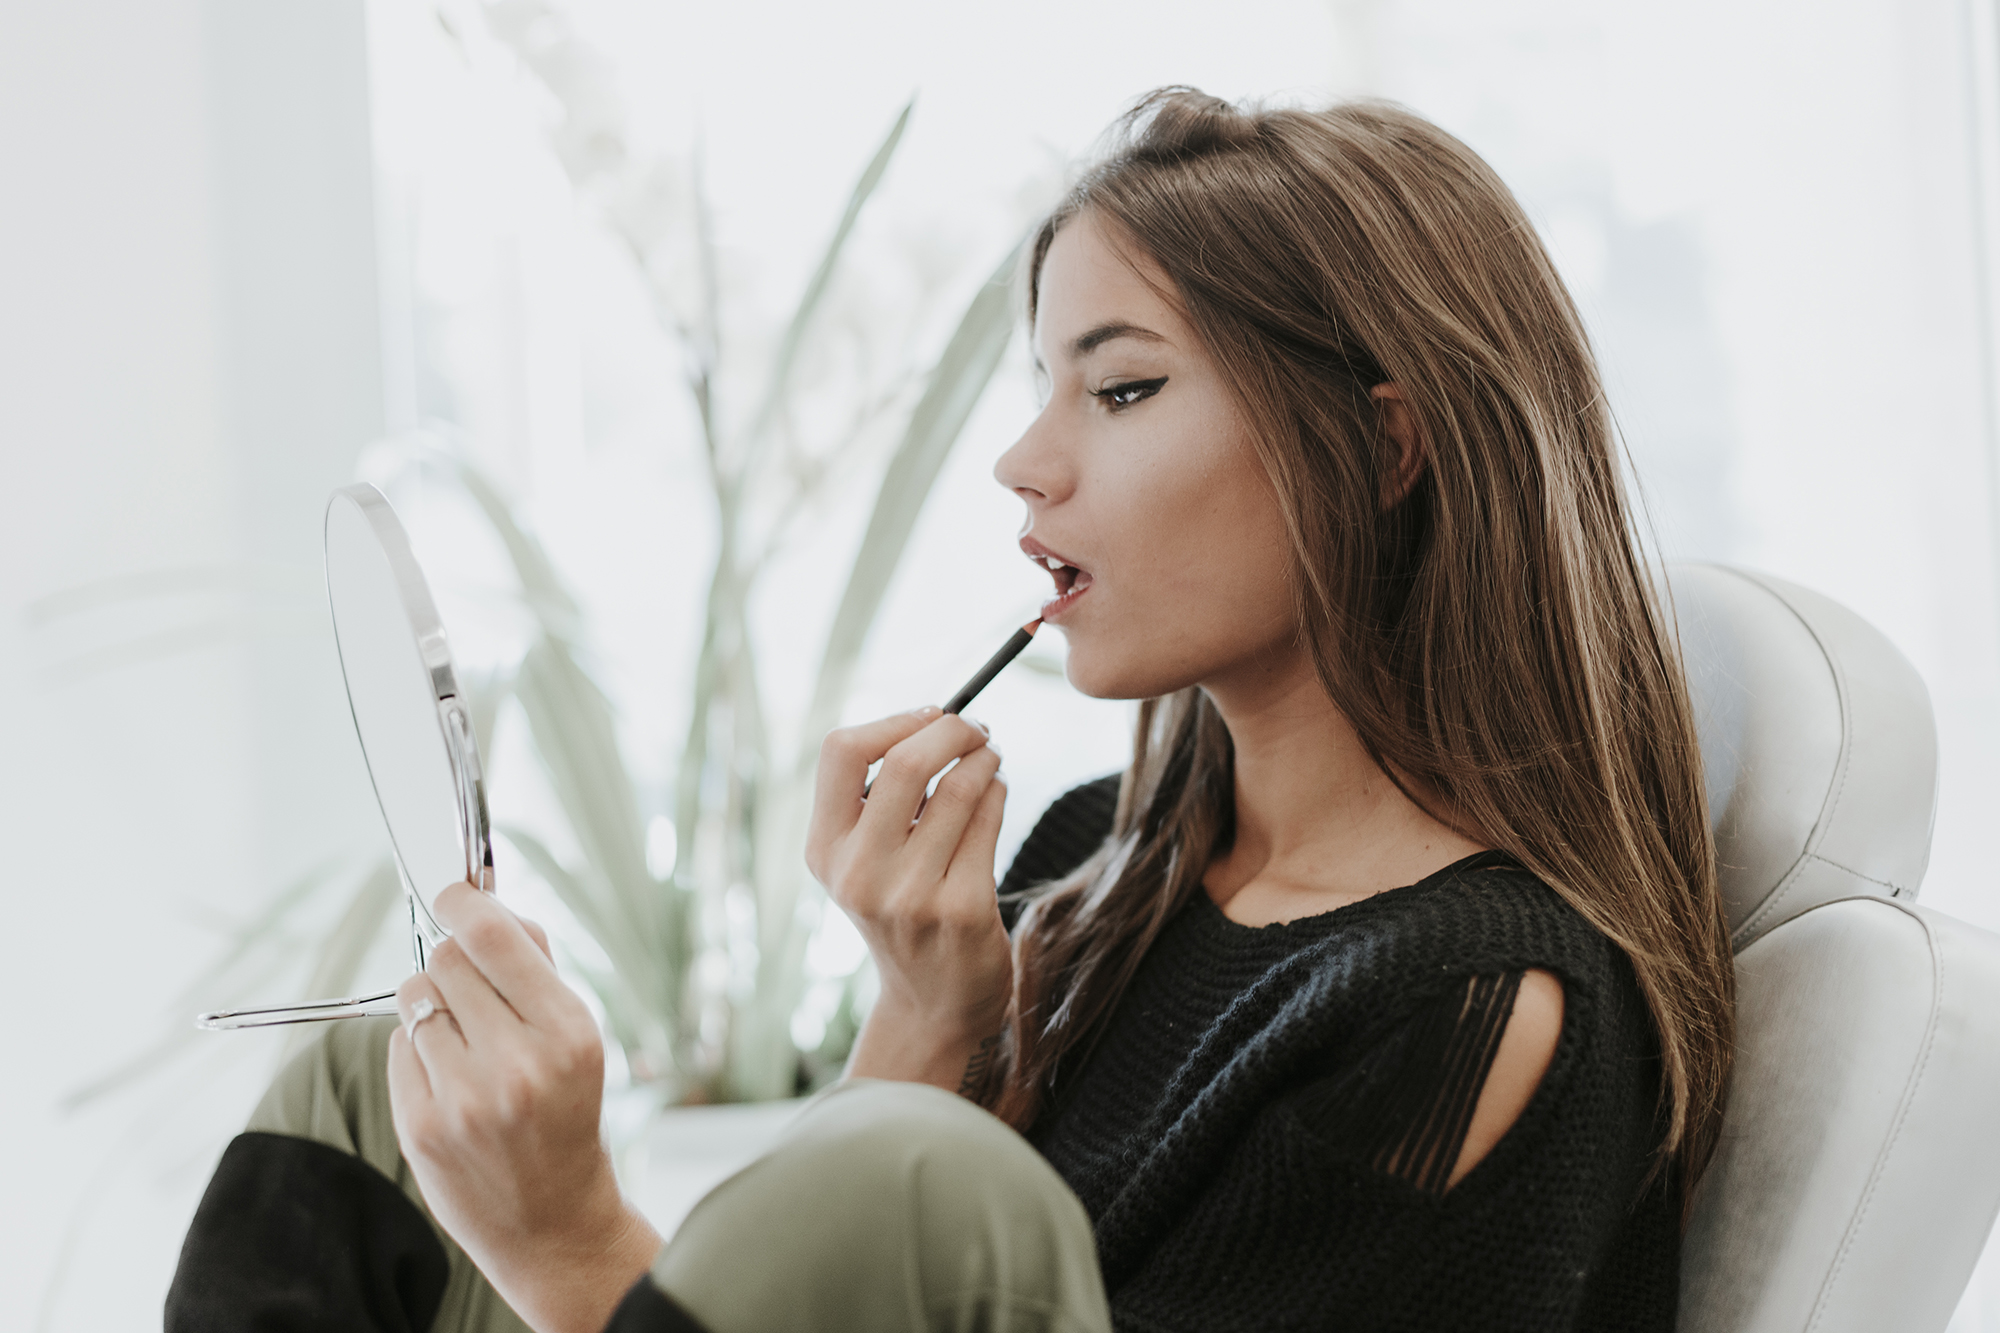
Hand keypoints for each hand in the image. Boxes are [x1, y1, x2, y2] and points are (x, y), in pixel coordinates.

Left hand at [386, 883, 658, 1332]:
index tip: (453, 893)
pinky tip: (449, 1081)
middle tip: (473, 993)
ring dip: (431, 1005)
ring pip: (415, 998)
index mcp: (567, 1033)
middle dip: (453, 963)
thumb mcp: (579, 1039)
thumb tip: (493, 909)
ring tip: (463, 1042)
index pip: (494, 939)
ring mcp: (465, 1098)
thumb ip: (538, 971)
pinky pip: (399, 1047)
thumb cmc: (567, 1117)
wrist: (553, 1221)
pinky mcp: (422, 1127)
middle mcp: (517, 1063)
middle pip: (446, 960)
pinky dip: (418, 1051)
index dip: (464, 903)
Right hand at [806, 707, 1011, 1091]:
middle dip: (953, 729)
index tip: (929, 716)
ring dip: (984, 758)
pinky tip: (995, 793)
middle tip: (975, 727)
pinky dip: (997, 791)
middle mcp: (859, 874)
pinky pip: (989, 820)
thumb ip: (879, 797)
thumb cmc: (903, 907)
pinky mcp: (963, 910)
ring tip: (989, 757)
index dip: (892, 721)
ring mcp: (911, 896)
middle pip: (905, 762)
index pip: (840, 751)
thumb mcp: (865, 860)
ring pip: (958, 788)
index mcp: (824, 850)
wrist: (932, 1002)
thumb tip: (935, 717)